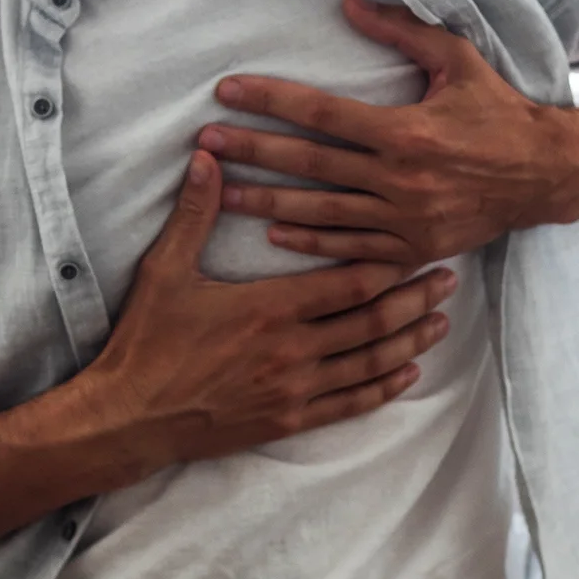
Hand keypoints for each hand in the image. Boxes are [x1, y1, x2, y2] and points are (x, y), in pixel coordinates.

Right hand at [81, 149, 457, 465]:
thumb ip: (195, 213)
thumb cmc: (147, 342)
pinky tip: (407, 375)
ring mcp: (295, 390)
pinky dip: (383, 389)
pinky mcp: (289, 420)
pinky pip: (350, 404)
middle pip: (373, 321)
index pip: (348, 282)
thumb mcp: (166, 270)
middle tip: (448, 279)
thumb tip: (208, 157)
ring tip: (440, 323)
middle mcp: (294, 349)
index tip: (418, 247)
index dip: (389, 264)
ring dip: (410, 341)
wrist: (130, 417)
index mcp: (271, 307)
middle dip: (414, 298)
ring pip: (369, 363)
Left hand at [200, 0, 578, 266]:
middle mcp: (401, 181)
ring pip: (321, 212)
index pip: (323, 114)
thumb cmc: (499, 111)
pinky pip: (351, 249)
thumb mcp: (458, 59)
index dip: (271, 101)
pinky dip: (311, 242)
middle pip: (309, 165)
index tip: (228, 92)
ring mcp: (406, 221)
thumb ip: (404, 30)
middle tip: (204, 142)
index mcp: (407, 132)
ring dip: (265, 203)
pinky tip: (274, 233)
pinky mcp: (414, 250)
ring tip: (221, 191)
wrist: (546, 176)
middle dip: (253, 152)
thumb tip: (349, 5)